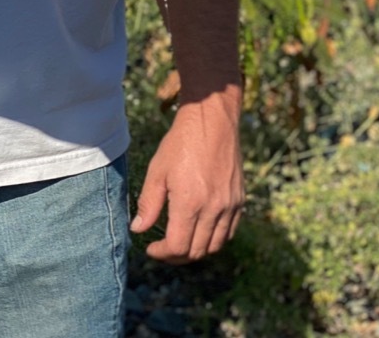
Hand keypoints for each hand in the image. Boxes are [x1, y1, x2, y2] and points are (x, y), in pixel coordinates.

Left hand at [130, 91, 245, 262]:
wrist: (212, 122)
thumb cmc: (180, 143)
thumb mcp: (156, 171)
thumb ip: (148, 204)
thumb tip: (138, 229)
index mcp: (189, 203)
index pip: (178, 247)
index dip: (162, 253)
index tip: (150, 249)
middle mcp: (213, 209)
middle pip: (196, 251)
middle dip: (176, 256)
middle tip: (163, 250)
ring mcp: (230, 206)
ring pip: (215, 246)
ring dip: (196, 251)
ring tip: (180, 244)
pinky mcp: (240, 201)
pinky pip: (229, 232)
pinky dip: (214, 240)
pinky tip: (200, 232)